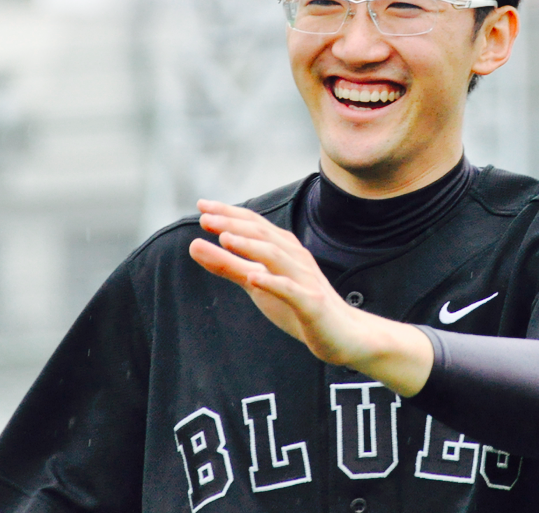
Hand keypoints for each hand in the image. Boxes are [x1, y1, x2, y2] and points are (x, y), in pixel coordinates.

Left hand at [189, 199, 432, 395]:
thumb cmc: (298, 305)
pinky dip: (273, 283)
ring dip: (251, 247)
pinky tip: (254, 279)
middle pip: (263, 234)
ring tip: (225, 239)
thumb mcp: (256, 283)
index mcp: (282, 249)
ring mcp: (305, 280)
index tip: (201, 204)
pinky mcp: (312, 304)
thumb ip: (227, 265)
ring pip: (277, 257)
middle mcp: (295, 258)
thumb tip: (193, 245)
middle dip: (234, 224)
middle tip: (205, 218)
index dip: (228, 212)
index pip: (253, 224)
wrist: (345, 334)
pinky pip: (292, 291)